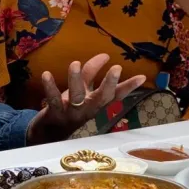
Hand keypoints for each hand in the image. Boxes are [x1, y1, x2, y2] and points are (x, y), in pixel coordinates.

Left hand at [27, 54, 145, 144]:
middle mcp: (87, 109)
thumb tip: (105, 55)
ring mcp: (71, 113)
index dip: (129, 87)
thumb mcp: (82, 90)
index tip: (142, 77)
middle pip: (101, 98)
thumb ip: (91, 72)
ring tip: (75, 63)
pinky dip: (50, 87)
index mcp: (96, 103)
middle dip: (109, 83)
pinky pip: (53, 99)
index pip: (115, 95)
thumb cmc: (69, 108)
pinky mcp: (54, 113)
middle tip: (117, 68)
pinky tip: (47, 74)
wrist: (48, 133)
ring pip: (77, 96)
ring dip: (76, 80)